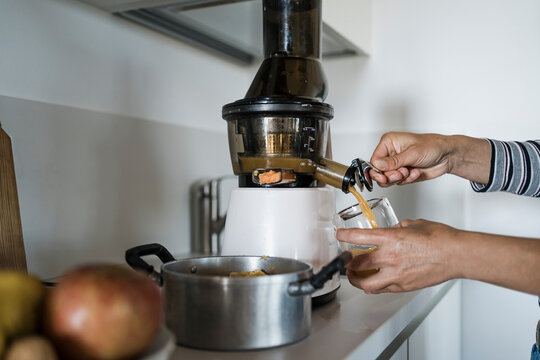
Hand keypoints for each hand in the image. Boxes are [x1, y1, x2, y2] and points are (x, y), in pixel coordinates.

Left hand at [336, 219, 460, 292]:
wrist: (457, 255)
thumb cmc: (441, 238)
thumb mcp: (414, 224)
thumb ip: (398, 227)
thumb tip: (393, 229)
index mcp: (391, 239)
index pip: (358, 238)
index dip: (344, 236)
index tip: (339, 235)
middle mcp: (391, 258)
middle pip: (357, 264)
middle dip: (347, 263)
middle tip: (344, 260)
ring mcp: (397, 275)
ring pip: (366, 284)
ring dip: (356, 280)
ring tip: (352, 276)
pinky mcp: (404, 286)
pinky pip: (382, 289)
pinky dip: (374, 286)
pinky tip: (372, 282)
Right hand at [368, 132, 451, 186]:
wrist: (447, 155)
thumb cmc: (432, 146)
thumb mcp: (412, 153)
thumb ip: (393, 161)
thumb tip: (377, 165)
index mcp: (388, 143)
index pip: (374, 160)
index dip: (376, 171)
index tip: (383, 177)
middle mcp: (390, 154)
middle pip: (378, 172)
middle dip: (390, 175)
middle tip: (400, 174)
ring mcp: (396, 164)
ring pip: (387, 179)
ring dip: (399, 178)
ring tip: (409, 172)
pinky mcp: (402, 173)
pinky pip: (398, 182)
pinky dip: (407, 180)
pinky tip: (415, 173)